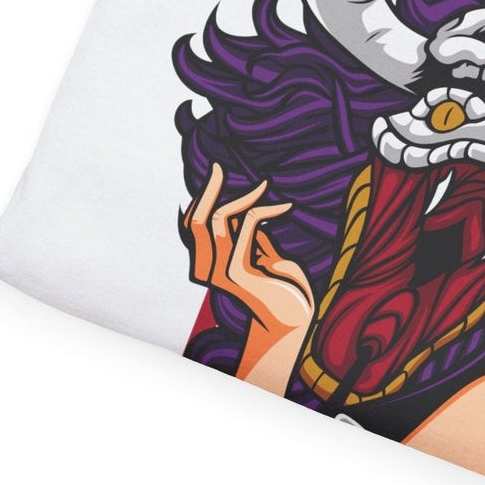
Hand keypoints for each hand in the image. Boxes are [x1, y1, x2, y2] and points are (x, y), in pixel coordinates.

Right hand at [182, 164, 314, 340]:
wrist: (293, 318)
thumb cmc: (280, 285)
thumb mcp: (260, 252)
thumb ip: (246, 234)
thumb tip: (243, 207)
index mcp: (206, 264)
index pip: (192, 224)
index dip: (201, 197)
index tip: (216, 171)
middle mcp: (204, 270)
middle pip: (196, 219)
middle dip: (208, 189)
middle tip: (220, 166)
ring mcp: (219, 272)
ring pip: (218, 219)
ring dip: (244, 197)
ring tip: (265, 186)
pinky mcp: (237, 273)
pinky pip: (246, 226)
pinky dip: (265, 210)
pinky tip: (285, 207)